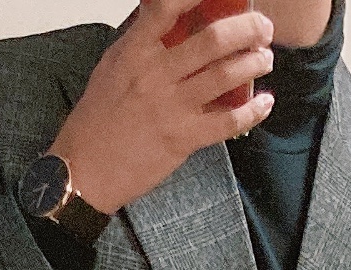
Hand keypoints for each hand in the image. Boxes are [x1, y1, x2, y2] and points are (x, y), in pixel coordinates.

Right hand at [50, 0, 277, 215]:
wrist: (85, 171)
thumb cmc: (97, 120)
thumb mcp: (112, 67)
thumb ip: (141, 41)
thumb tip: (167, 17)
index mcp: (135, 52)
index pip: (169, 8)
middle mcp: (155, 75)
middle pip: (213, 39)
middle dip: (247, 29)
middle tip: (261, 28)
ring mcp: (171, 108)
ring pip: (226, 75)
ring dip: (254, 63)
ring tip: (264, 58)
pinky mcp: (183, 139)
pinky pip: (228, 122)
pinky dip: (253, 111)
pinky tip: (265, 102)